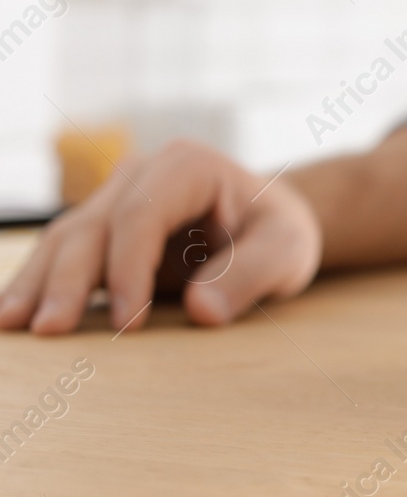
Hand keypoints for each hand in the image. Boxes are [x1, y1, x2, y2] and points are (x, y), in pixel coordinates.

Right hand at [0, 140, 320, 334]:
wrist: (266, 227)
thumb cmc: (279, 234)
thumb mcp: (288, 251)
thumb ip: (251, 275)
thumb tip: (201, 311)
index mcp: (187, 166)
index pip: (141, 216)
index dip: (128, 269)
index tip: (127, 323)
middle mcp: (141, 174)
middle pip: (92, 227)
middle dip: (66, 280)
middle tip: (48, 330)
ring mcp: (115, 200)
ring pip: (65, 240)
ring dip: (35, 284)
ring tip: (9, 326)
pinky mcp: (101, 231)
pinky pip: (63, 257)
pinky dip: (38, 285)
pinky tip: (14, 317)